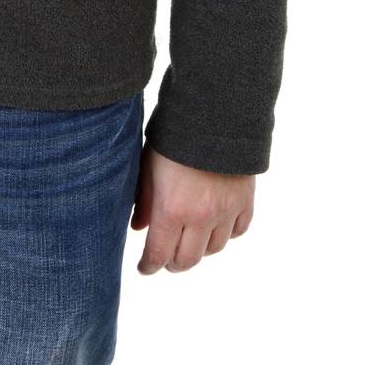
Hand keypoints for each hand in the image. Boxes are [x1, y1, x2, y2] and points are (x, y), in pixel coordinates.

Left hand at [131, 144, 254, 272]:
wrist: (214, 113)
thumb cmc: (174, 136)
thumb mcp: (149, 165)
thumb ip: (144, 200)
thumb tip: (138, 228)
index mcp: (171, 209)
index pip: (159, 254)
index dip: (149, 266)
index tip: (145, 268)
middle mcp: (200, 217)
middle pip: (187, 260)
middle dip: (173, 264)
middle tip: (166, 260)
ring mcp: (225, 212)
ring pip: (213, 250)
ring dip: (199, 250)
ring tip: (189, 241)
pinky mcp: (245, 202)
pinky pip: (237, 232)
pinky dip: (225, 235)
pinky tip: (215, 227)